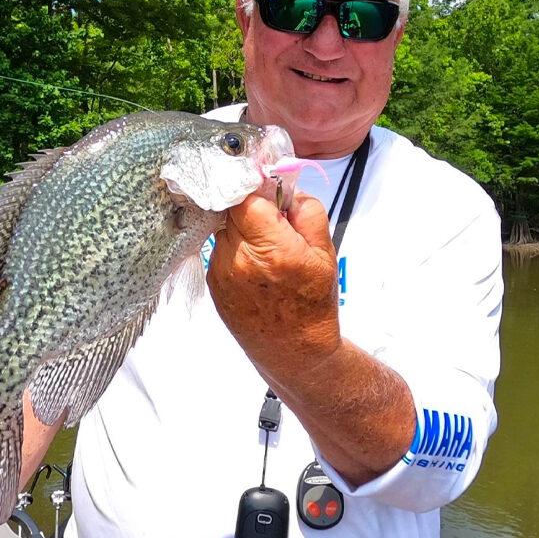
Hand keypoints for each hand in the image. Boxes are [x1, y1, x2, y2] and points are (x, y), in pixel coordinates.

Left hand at [207, 192, 340, 382]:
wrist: (293, 351)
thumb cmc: (313, 304)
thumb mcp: (325, 252)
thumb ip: (306, 210)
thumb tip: (284, 186)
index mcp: (272, 249)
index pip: (245, 198)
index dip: (256, 189)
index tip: (269, 192)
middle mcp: (240, 259)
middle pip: (233, 210)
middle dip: (252, 208)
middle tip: (273, 223)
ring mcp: (221, 271)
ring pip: (225, 228)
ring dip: (243, 229)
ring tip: (266, 250)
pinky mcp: (212, 281)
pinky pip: (220, 249)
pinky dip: (235, 249)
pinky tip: (254, 267)